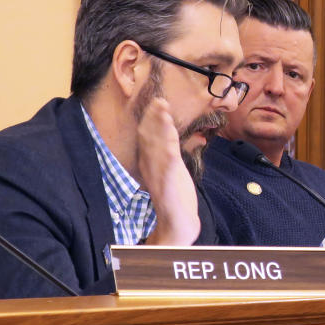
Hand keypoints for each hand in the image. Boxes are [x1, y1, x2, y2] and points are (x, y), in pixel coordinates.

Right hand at [136, 98, 200, 244]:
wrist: (176, 225)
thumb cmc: (175, 200)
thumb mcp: (170, 175)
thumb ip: (168, 159)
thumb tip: (169, 144)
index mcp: (151, 165)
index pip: (148, 138)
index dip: (151, 120)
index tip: (156, 103)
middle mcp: (152, 167)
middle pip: (150, 137)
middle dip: (154, 117)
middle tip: (159, 99)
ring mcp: (159, 174)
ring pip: (158, 145)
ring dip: (160, 126)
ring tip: (163, 108)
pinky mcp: (169, 181)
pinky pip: (168, 162)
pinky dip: (168, 147)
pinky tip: (170, 135)